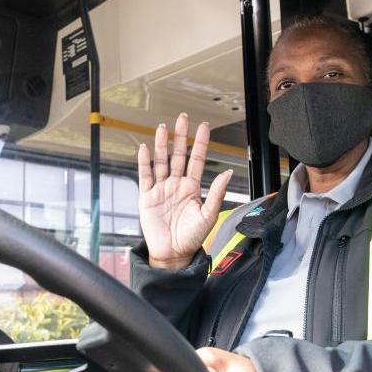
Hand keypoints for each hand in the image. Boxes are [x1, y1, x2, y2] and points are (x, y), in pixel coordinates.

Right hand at [138, 113, 233, 269]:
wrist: (173, 253)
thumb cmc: (192, 237)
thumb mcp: (208, 215)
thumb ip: (216, 193)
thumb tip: (228, 173)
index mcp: (192, 187)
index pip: (197, 159)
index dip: (200, 143)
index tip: (204, 127)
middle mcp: (176, 184)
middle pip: (178, 155)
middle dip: (180, 137)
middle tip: (182, 118)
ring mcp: (161, 189)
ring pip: (161, 161)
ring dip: (161, 145)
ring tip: (162, 128)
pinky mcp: (147, 197)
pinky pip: (145, 176)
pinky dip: (144, 162)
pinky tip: (144, 149)